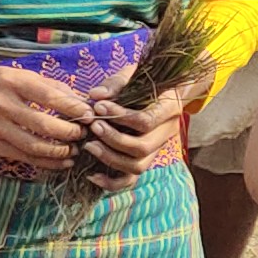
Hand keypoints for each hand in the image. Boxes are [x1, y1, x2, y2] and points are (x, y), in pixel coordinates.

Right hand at [0, 61, 96, 173]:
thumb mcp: (18, 75)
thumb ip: (49, 87)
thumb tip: (82, 102)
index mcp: (12, 81)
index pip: (51, 97)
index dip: (74, 109)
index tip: (91, 115)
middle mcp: (2, 103)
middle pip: (44, 125)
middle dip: (70, 133)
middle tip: (83, 134)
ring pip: (33, 146)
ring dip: (59, 152)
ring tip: (74, 151)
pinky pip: (21, 157)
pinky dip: (44, 162)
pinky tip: (60, 162)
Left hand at [73, 92, 192, 187]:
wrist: (161, 91)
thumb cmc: (145, 80)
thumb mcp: (132, 74)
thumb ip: (115, 84)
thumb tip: (95, 96)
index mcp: (169, 109)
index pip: (146, 120)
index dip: (120, 116)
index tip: (98, 107)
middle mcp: (167, 132)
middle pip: (142, 148)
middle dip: (113, 139)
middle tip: (93, 127)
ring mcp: (157, 149)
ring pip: (137, 166)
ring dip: (110, 158)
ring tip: (89, 145)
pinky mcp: (145, 160)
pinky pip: (131, 180)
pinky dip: (111, 183)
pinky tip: (91, 176)